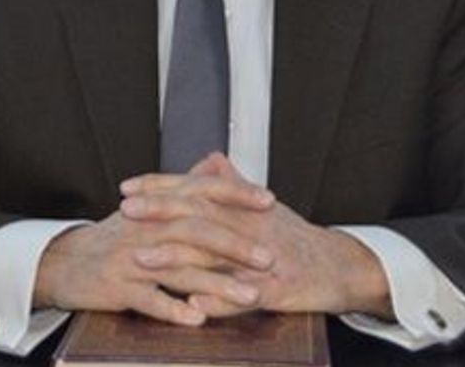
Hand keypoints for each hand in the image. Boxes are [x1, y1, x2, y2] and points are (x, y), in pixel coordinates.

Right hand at [32, 169, 276, 325]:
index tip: (269, 201)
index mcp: (158, 205)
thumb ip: (186, 188)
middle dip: (237, 245)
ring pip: (180, 268)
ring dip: (218, 284)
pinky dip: (174, 308)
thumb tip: (217, 164)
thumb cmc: (116, 237)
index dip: (236, 194)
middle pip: (197, 230)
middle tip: (270, 258)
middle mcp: (146, 226)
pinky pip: (149, 299)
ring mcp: (132, 257)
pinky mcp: (118, 286)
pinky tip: (199, 318)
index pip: (201, 190)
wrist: (66, 261)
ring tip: (250, 295)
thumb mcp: (150, 208)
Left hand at [121, 153, 392, 318]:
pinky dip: (217, 301)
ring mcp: (261, 259)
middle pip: (199, 214)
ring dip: (175, 259)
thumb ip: (232, 183)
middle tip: (126, 211)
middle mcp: (249, 226)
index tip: (127, 187)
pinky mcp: (275, 290)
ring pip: (214, 256)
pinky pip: (242, 296)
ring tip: (142, 260)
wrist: (338, 266)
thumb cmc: (295, 237)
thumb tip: (210, 157)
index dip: (160, 186)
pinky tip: (191, 306)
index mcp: (242, 206)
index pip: (195, 188)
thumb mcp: (262, 206)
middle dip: (159, 212)